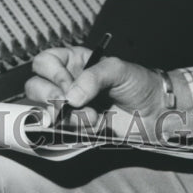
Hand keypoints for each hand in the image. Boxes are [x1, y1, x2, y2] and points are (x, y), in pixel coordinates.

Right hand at [25, 48, 166, 131]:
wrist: (157, 112)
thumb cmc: (139, 83)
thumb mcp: (117, 69)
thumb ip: (93, 77)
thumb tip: (70, 97)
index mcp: (73, 62)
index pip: (44, 62)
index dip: (51, 73)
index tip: (68, 84)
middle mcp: (67, 83)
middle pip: (35, 86)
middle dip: (51, 96)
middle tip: (70, 102)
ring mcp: (70, 107)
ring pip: (45, 110)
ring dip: (67, 115)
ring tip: (92, 115)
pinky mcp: (78, 127)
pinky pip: (64, 130)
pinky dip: (78, 128)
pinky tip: (97, 123)